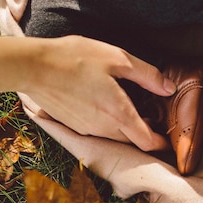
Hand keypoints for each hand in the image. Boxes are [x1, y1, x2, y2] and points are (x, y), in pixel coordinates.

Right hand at [18, 35, 174, 151]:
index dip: (161, 144)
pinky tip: (105, 105)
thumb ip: (147, 75)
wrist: (34, 67)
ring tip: (130, 110)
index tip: (168, 140)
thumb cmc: (76, 58)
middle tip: (153, 119)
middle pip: (132, 141)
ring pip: (115, 137)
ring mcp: (87, 129)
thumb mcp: (117, 59)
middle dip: (145, 134)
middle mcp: (104, 128)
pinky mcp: (74, 126)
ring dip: (126, 129)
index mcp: (119, 114)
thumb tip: (169, 88)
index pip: (147, 142)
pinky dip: (109, 124)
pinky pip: (99, 131)